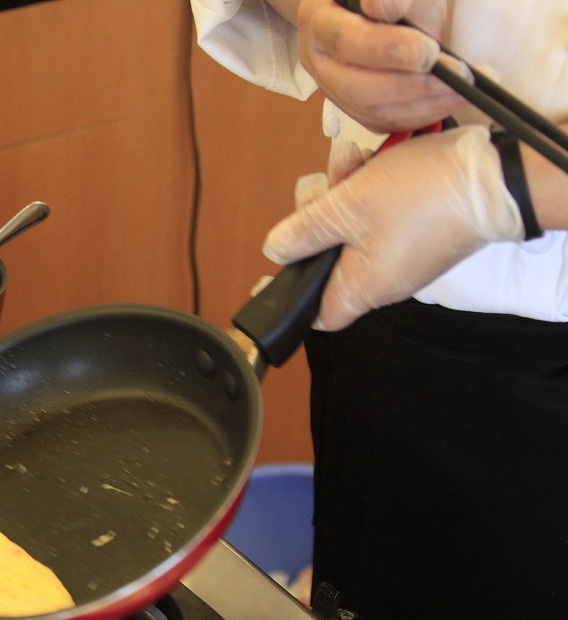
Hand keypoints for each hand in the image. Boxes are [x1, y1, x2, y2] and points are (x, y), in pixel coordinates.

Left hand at [262, 125, 524, 330]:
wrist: (496, 175)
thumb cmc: (425, 196)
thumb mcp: (348, 206)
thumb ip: (305, 231)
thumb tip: (275, 250)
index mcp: (362, 287)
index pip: (317, 314)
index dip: (289, 298)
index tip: (266, 282)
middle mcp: (381, 278)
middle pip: (326, 256)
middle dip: (315, 215)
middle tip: (321, 187)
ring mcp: (399, 253)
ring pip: (349, 225)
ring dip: (341, 189)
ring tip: (349, 161)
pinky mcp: (415, 229)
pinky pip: (376, 213)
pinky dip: (367, 186)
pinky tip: (367, 160)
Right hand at [295, 0, 463, 131]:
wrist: (369, 10)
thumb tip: (386, 8)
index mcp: (319, 20)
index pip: (345, 41)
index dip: (387, 50)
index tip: (429, 50)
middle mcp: (320, 62)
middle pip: (354, 87)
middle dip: (409, 85)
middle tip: (455, 76)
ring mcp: (334, 90)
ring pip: (370, 111)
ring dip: (421, 104)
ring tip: (462, 90)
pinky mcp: (355, 110)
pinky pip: (384, 123)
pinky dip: (420, 115)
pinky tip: (449, 101)